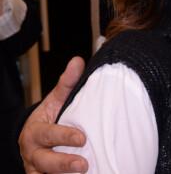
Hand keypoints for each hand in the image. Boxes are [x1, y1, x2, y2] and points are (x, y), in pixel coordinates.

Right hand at [19, 56, 88, 173]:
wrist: (38, 136)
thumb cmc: (51, 115)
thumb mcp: (56, 100)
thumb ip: (67, 83)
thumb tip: (78, 61)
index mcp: (34, 131)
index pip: (47, 134)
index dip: (63, 136)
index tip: (82, 138)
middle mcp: (32, 153)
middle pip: (45, 161)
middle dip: (63, 164)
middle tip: (83, 164)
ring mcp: (36, 169)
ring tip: (84, 172)